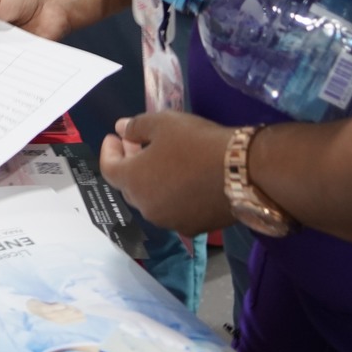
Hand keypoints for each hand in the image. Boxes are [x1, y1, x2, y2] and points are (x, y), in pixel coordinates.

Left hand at [99, 110, 234, 235]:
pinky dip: (171, 195)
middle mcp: (145, 207)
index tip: (115, 136)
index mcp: (132, 181)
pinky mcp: (192, 228)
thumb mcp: (163, 123)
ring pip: (151, 200)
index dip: (109, 150)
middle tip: (139, 144)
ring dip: (151, 181)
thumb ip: (136, 127)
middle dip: (130, 163)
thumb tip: (120, 129)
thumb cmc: (196, 142)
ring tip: (164, 162)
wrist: (243, 173)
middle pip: (129, 185)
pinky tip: (185, 181)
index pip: (108, 168)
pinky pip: (173, 209)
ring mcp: (168, 221)